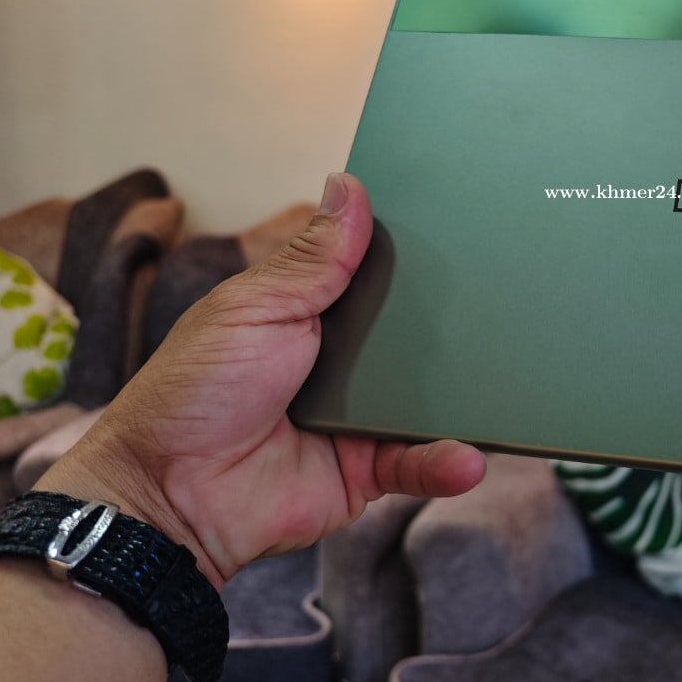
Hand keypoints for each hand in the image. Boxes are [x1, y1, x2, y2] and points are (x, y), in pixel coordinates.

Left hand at [37, 172, 484, 589]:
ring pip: (429, 400)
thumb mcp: (254, 309)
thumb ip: (311, 258)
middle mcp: (344, 361)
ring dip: (464, 398)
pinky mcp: (368, 470)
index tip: (468, 228)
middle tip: (513, 303)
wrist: (169, 496)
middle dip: (456, 323)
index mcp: (311, 312)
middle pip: (414, 336)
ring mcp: (361, 417)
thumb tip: (348, 186)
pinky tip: (468, 459)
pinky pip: (418, 461)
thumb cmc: (195, 393)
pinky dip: (445, 461)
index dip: (415, 256)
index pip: (376, 276)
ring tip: (508, 387)